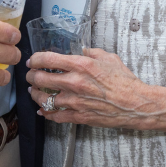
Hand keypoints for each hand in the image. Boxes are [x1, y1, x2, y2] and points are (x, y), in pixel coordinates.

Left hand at [26, 48, 165, 131]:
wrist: (134, 103)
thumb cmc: (124, 80)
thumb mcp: (109, 57)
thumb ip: (92, 52)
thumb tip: (82, 50)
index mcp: (81, 65)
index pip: (48, 59)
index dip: (36, 59)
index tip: (33, 60)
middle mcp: (75, 82)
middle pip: (41, 78)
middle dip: (31, 76)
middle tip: (30, 75)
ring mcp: (75, 101)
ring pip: (44, 99)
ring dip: (35, 94)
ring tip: (33, 91)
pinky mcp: (78, 116)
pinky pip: (55, 116)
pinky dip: (46, 113)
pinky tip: (42, 110)